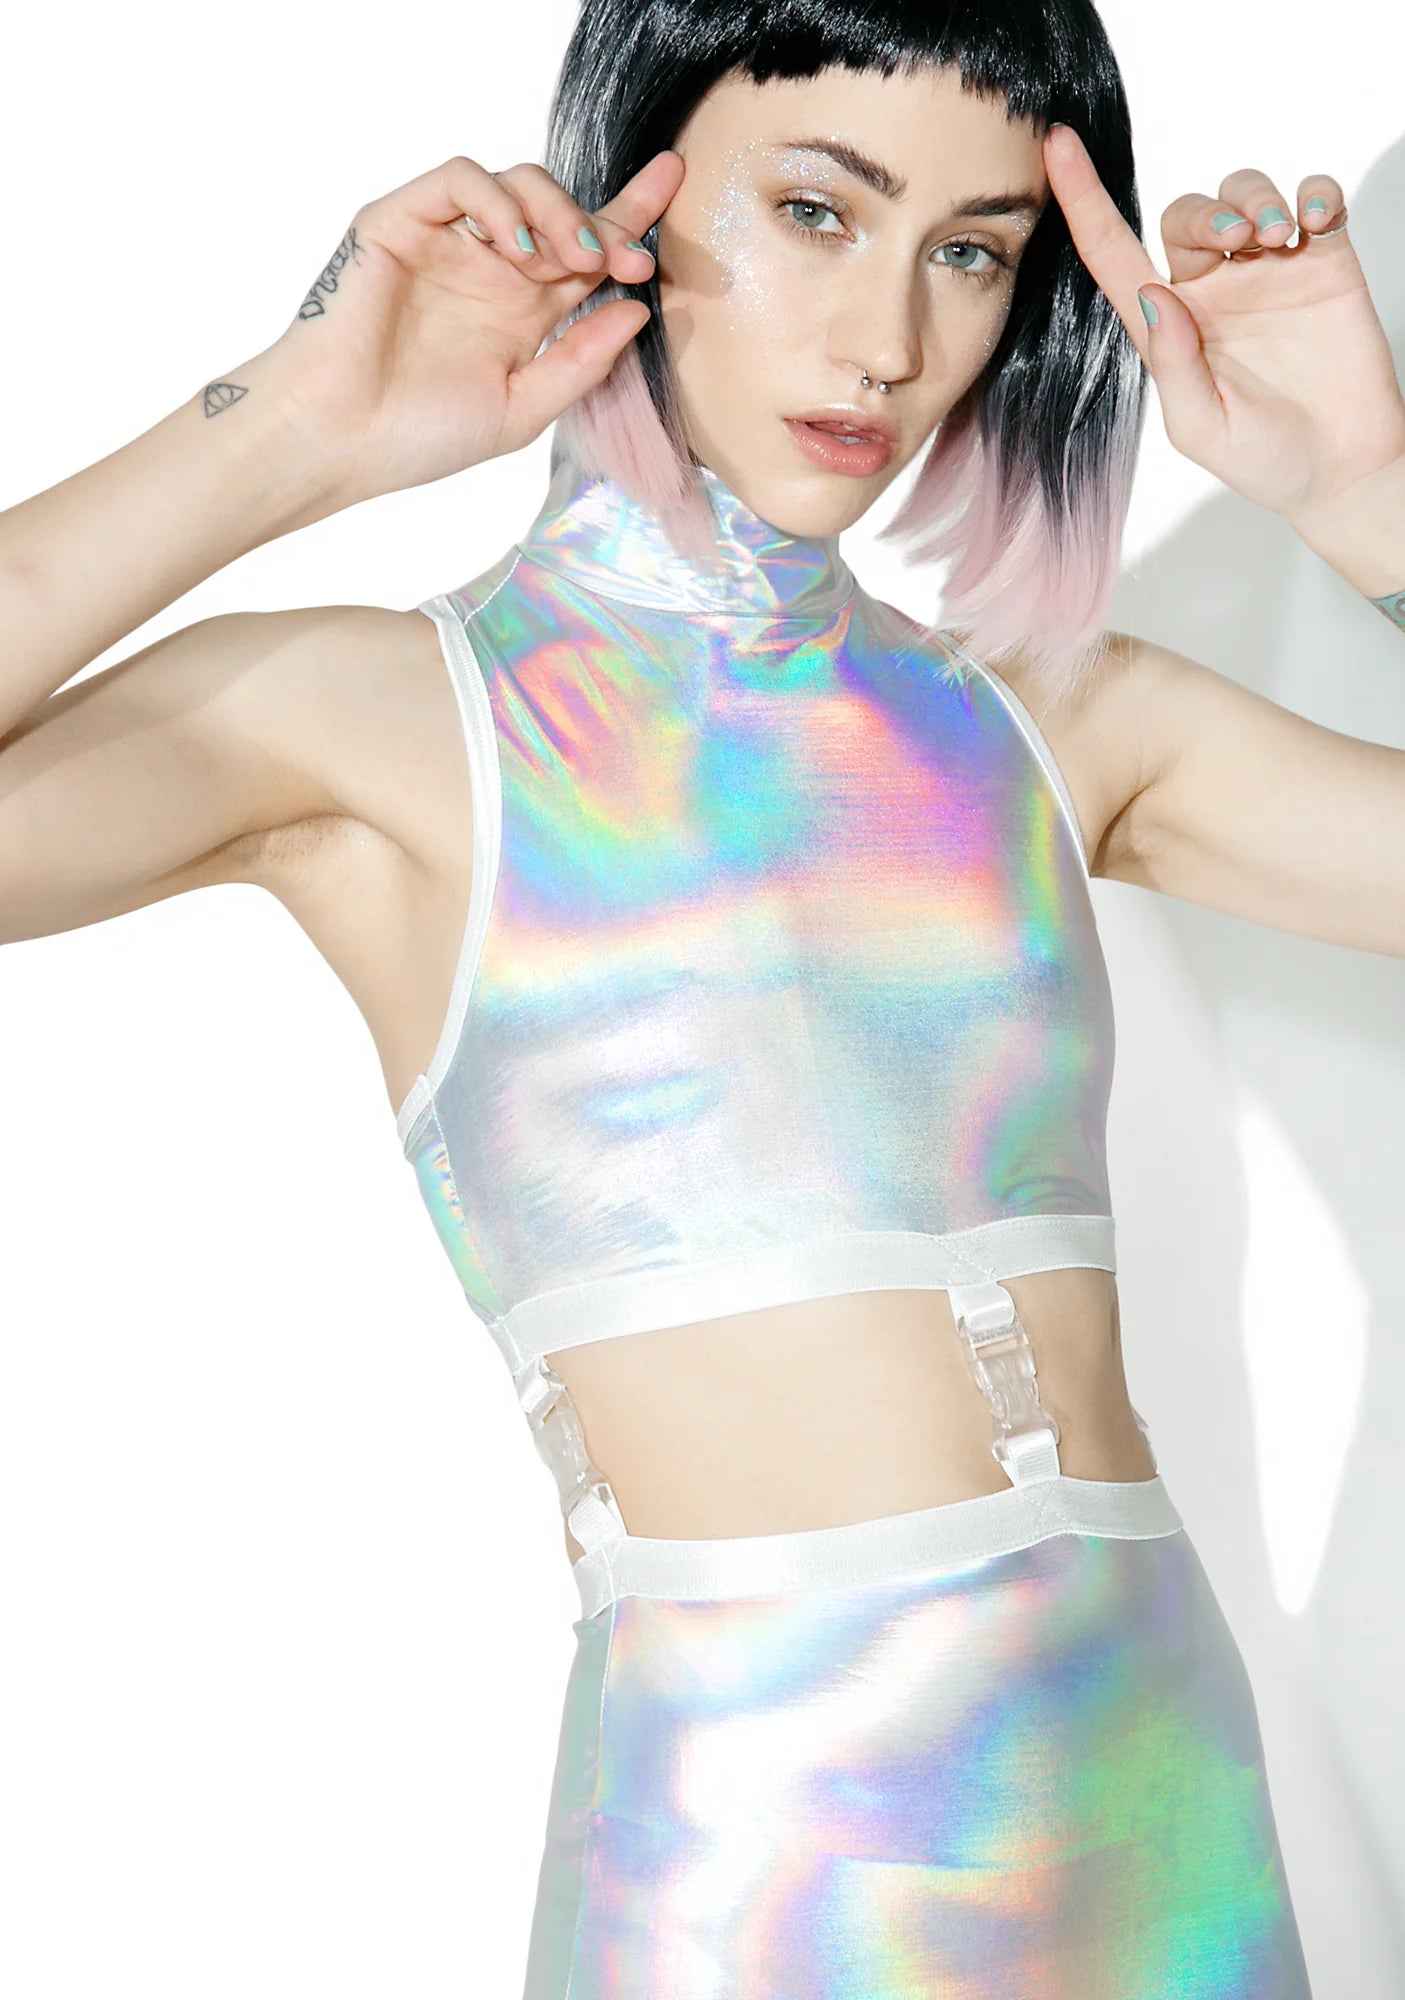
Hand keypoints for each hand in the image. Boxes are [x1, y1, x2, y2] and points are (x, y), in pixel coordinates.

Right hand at [260, 148, 684, 503]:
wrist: (340, 441)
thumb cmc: (420, 437)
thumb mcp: (523, 408)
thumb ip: (580, 362)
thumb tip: (637, 312)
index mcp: (523, 312)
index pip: (587, 252)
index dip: (630, 216)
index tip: (675, 191)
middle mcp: (489, 269)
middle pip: (562, 211)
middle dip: (607, 223)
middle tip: (630, 258)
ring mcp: (447, 241)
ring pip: (517, 184)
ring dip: (558, 211)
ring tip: (576, 258)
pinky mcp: (401, 220)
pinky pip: (459, 180)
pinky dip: (496, 200)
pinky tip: (517, 248)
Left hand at [1041, 123, 1404, 524]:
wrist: (1340, 469)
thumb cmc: (1262, 458)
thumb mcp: (1201, 426)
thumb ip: (1173, 364)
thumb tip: (1152, 295)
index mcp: (1167, 325)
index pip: (1112, 253)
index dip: (1083, 199)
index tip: (1056, 145)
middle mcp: (1211, 288)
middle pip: (1187, 215)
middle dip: (1206, 213)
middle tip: (1237, 236)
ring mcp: (1267, 269)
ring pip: (1245, 193)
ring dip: (1256, 198)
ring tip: (1278, 233)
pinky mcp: (1322, 261)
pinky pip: (1313, 199)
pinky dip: (1314, 194)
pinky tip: (1315, 220)